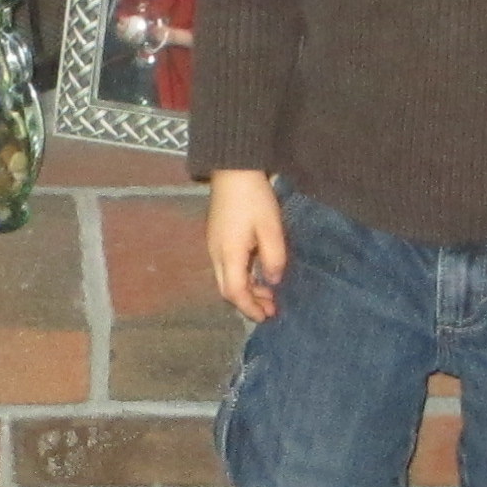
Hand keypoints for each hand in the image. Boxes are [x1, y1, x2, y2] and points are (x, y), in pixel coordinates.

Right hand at [207, 169, 288, 321]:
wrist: (232, 170)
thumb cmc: (254, 198)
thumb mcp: (271, 228)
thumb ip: (274, 258)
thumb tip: (273, 281)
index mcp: (229, 254)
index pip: (236, 292)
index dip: (251, 308)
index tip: (268, 316)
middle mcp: (216, 254)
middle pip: (227, 290)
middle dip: (248, 303)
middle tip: (271, 308)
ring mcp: (213, 246)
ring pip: (226, 279)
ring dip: (246, 290)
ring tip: (268, 293)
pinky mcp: (216, 238)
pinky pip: (226, 267)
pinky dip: (242, 277)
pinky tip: (257, 273)